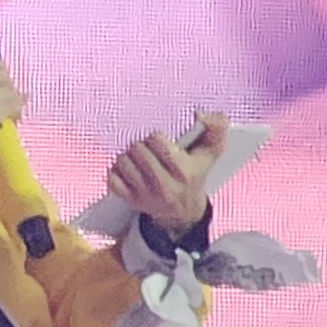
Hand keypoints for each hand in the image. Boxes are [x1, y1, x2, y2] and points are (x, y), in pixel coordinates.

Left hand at [109, 110, 231, 241]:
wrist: (184, 212)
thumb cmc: (195, 175)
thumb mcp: (210, 154)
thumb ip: (215, 130)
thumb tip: (202, 114)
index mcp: (184, 171)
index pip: (156, 140)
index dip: (156, 137)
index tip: (160, 141)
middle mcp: (165, 185)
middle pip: (137, 149)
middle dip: (141, 146)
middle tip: (148, 150)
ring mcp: (146, 195)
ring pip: (122, 161)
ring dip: (128, 157)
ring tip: (139, 160)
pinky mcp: (131, 201)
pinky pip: (111, 178)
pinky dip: (116, 171)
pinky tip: (128, 172)